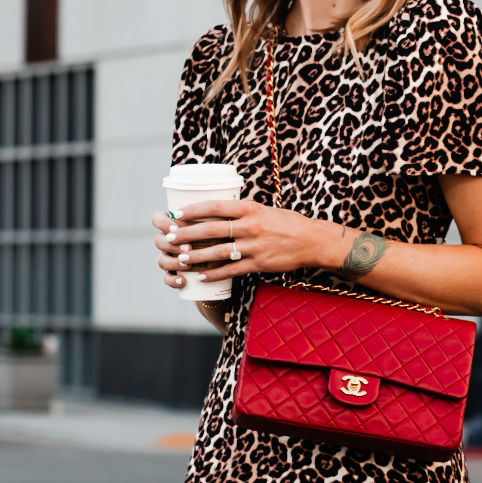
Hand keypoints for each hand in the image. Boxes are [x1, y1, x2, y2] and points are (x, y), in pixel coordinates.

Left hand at [152, 199, 343, 289]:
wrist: (312, 241)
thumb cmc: (287, 223)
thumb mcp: (264, 209)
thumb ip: (242, 212)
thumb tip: (218, 211)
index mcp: (250, 208)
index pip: (216, 206)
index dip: (194, 210)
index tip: (177, 213)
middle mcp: (251, 226)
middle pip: (212, 229)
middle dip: (187, 234)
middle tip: (170, 238)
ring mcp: (255, 246)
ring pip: (219, 252)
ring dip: (197, 256)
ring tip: (180, 259)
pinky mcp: (259, 264)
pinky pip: (232, 270)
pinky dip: (215, 273)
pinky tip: (202, 276)